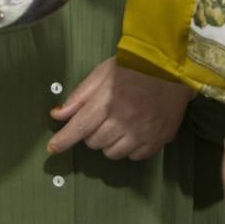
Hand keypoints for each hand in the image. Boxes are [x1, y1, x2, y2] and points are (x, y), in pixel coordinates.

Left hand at [47, 57, 193, 160]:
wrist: (172, 68)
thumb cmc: (133, 67)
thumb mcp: (102, 73)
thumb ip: (79, 96)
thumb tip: (57, 115)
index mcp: (107, 102)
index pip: (79, 128)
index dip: (63, 140)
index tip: (52, 148)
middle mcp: (123, 121)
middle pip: (94, 143)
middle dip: (91, 133)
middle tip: (100, 118)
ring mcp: (142, 134)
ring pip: (113, 153)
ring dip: (109, 143)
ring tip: (117, 125)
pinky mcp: (158, 141)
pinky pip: (134, 156)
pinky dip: (129, 148)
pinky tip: (133, 132)